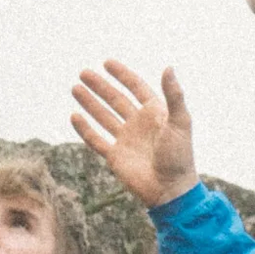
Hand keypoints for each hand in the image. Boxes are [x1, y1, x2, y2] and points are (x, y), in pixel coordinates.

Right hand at [71, 59, 196, 206]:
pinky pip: (96, 139)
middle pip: (116, 100)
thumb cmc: (180, 157)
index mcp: (155, 113)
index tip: (107, 63)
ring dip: (90, 103)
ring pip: (103, 116)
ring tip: (75, 88)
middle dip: (100, 86)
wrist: (170, 190)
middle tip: (84, 73)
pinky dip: (85, 129)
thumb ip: (174, 95)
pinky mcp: (115, 156)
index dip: (122, 75)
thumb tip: (168, 67)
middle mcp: (138, 124)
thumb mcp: (180, 122)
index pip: (136, 88)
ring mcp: (126, 140)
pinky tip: (74, 116)